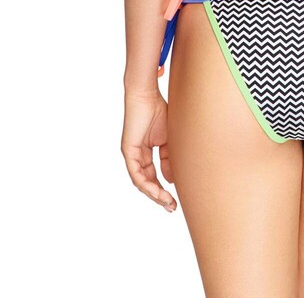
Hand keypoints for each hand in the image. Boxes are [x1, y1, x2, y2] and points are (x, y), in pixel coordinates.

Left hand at [121, 88, 177, 211]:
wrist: (146, 95)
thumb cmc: (159, 110)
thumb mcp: (169, 139)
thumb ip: (169, 158)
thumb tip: (170, 180)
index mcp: (146, 152)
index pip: (154, 176)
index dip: (164, 188)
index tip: (175, 199)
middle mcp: (137, 156)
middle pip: (147, 182)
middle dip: (159, 196)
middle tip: (172, 207)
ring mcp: (132, 154)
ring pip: (141, 182)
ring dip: (154, 194)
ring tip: (167, 202)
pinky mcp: (128, 151)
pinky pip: (136, 174)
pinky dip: (146, 184)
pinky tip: (156, 192)